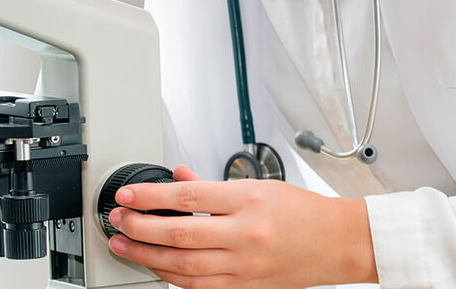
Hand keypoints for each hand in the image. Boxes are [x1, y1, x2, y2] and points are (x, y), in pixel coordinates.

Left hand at [107, 165, 377, 288]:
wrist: (338, 242)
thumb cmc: (300, 210)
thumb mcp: (257, 183)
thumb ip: (211, 184)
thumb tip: (176, 179)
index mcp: (246, 200)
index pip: (187, 198)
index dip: (150, 197)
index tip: (126, 195)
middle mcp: (244, 235)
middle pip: (179, 235)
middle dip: (140, 229)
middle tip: (116, 221)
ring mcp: (245, 266)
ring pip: (185, 267)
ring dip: (148, 257)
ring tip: (124, 246)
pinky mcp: (247, 288)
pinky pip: (202, 287)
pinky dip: (175, 279)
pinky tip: (156, 269)